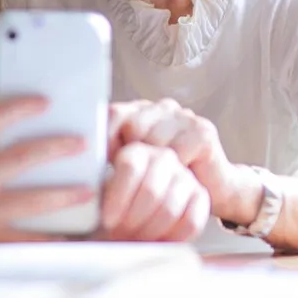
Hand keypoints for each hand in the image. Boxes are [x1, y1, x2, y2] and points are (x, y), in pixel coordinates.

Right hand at [0, 97, 96, 243]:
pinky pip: (28, 240)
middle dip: (55, 149)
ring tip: (88, 190)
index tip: (45, 102)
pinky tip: (74, 232)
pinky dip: (53, 237)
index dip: (19, 108)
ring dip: (64, 195)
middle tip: (82, 143)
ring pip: (30, 202)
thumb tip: (37, 135)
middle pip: (19, 159)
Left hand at [96, 142, 209, 241]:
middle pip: (151, 190)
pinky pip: (191, 221)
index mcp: (135, 151)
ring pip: (170, 208)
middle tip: (121, 236)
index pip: (130, 167)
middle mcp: (163, 157)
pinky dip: (172, 238)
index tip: (108, 221)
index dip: (118, 197)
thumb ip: (93, 193)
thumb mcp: (98, 195)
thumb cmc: (114, 206)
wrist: (140, 214)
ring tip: (135, 240)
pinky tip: (157, 242)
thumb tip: (83, 197)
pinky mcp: (201, 196)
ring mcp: (185, 175)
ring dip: (149, 231)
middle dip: (133, 220)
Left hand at [107, 99, 260, 226]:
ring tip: (158, 181)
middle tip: (135, 180)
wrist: (215, 189)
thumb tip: (82, 157)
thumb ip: (113, 155)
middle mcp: (163, 108)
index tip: (105, 163)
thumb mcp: (135, 166)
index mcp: (142, 111)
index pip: (113, 114)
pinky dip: (174, 171)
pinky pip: (176, 152)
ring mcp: (184, 117)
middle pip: (133, 126)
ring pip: (154, 140)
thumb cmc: (167, 181)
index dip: (106, 138)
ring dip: (154, 167)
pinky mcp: (203, 132)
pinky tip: (178, 177)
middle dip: (132, 156)